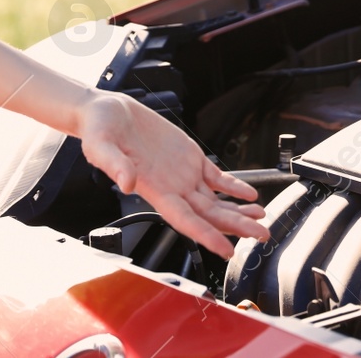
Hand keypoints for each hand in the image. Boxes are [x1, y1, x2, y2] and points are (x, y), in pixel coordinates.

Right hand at [74, 89, 268, 257]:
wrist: (107, 112)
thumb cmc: (99, 131)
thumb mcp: (100, 145)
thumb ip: (114, 165)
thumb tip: (127, 183)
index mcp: (153, 189)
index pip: (185, 220)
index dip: (206, 236)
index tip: (225, 249)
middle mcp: (172, 186)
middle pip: (209, 214)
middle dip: (235, 227)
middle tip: (261, 235)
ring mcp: (182, 173)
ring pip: (216, 200)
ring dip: (238, 211)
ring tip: (261, 218)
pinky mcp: (189, 156)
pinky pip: (216, 176)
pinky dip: (233, 186)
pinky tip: (249, 194)